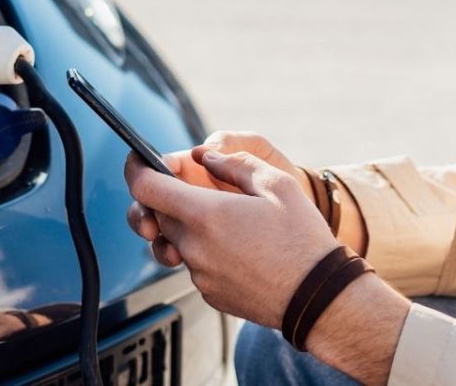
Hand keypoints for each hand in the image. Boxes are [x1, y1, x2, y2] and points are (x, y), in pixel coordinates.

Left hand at [124, 148, 338, 328]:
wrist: (320, 298)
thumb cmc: (302, 239)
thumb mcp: (277, 183)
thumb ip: (235, 163)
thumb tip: (207, 158)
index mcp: (205, 214)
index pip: (144, 188)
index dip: (135, 168)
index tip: (137, 159)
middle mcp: (194, 246)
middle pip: (155, 214)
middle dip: (164, 196)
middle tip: (190, 186)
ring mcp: (200, 274)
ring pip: (174, 240)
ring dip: (184, 224)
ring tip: (217, 218)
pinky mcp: (210, 293)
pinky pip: (193, 264)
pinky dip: (203, 249)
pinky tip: (235, 245)